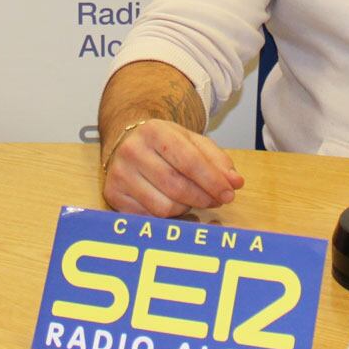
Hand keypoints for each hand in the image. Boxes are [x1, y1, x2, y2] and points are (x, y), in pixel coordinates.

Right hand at [101, 121, 244, 217]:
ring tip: (192, 199)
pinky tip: (173, 204)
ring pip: (164, 207)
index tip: (229, 194)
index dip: (212, 181)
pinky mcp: (113, 195)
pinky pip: (149, 217)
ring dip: (186, 208)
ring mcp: (119, 174)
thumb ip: (217, 160)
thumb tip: (236, 182)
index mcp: (154, 131)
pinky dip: (168, 216)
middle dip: (203, 198)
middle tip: (217, 201)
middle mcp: (132, 151)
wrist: (127, 141)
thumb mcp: (192, 142)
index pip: (189, 161)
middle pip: (177, 187)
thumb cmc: (164, 144)